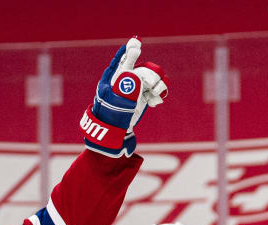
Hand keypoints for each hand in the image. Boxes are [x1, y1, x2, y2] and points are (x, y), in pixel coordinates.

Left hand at [82, 37, 168, 157]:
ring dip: (157, 86)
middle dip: (150, 77)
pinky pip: (153, 91)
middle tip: (153, 86)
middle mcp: (124, 84)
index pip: (121, 62)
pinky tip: (156, 102)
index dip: (128, 53)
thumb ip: (126, 77)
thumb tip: (133, 55)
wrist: (112, 139)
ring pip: (151, 80)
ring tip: (156, 95)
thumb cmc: (109, 119)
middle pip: (141, 71)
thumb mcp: (116, 98)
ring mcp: (134, 91)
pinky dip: (157, 95)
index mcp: (113, 81)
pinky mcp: (141, 100)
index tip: (136, 43)